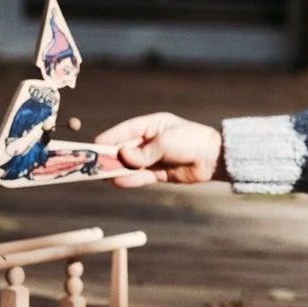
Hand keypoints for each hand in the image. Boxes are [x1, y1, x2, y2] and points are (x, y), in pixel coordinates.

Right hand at [92, 111, 223, 186]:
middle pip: (125, 149)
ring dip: (117, 170)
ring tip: (102, 175)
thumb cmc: (191, 141)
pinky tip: (117, 181)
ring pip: (131, 164)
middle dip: (110, 156)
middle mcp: (150, 141)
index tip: (94, 144)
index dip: (110, 137)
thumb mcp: (166, 143)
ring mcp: (154, 158)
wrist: (213, 158)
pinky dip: (129, 179)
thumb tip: (123, 157)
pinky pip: (140, 176)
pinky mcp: (159, 173)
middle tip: (93, 163)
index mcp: (152, 125)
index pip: (125, 130)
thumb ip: (144, 152)